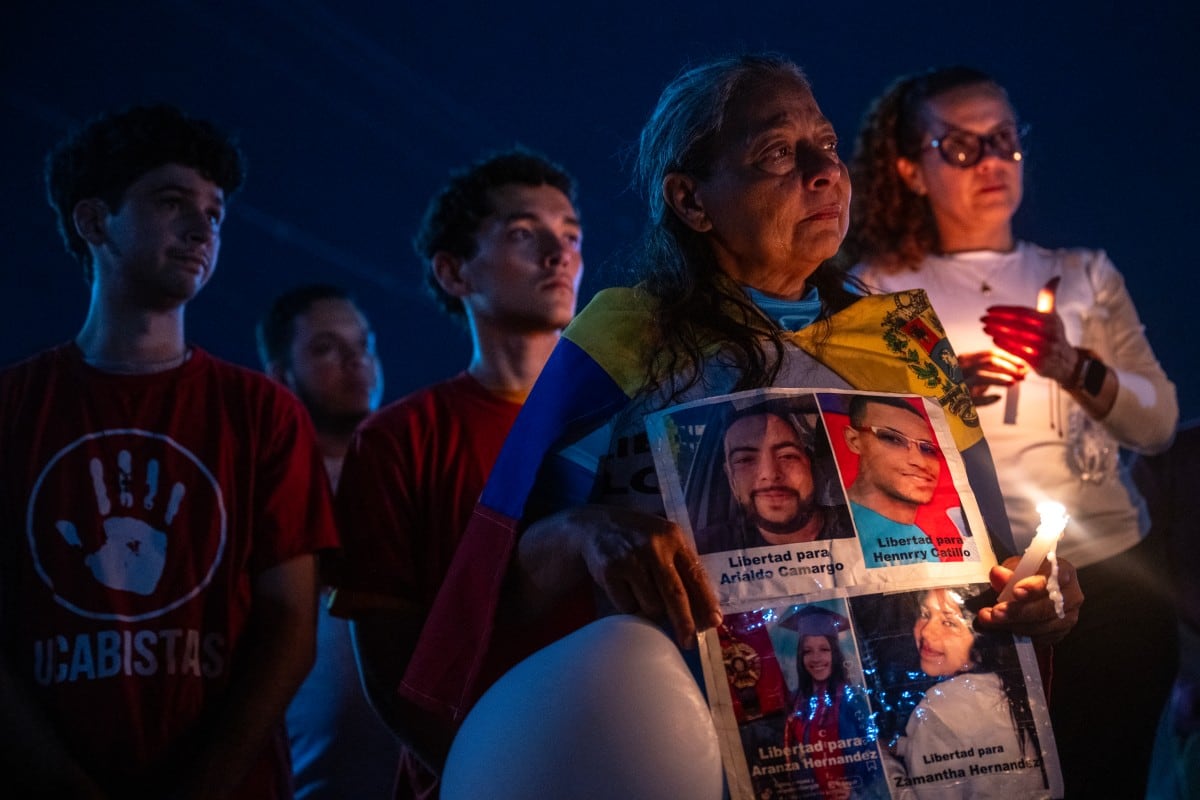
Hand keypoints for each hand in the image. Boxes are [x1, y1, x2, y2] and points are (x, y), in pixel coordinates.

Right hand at [567, 505, 722, 648]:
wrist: (596, 526)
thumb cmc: (639, 538)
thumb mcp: (664, 541)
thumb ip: (682, 566)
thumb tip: (703, 609)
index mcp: (673, 537)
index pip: (695, 574)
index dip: (706, 601)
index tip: (714, 622)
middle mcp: (653, 547)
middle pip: (674, 594)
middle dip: (684, 622)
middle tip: (689, 642)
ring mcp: (630, 559)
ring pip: (651, 605)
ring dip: (653, 611)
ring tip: (646, 596)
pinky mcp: (609, 572)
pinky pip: (628, 606)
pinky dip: (631, 607)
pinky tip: (628, 592)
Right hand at [957, 350, 1026, 406]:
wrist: (940, 400)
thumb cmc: (964, 385)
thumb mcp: (977, 374)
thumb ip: (997, 371)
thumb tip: (1023, 370)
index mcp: (966, 359)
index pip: (991, 353)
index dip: (1010, 358)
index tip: (1024, 365)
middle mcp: (960, 367)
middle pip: (988, 362)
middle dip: (1008, 367)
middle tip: (1022, 375)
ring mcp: (957, 382)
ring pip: (980, 375)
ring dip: (999, 378)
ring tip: (1013, 382)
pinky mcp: (956, 398)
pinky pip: (973, 398)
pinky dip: (986, 398)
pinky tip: (997, 397)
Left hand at [975, 556, 1082, 646]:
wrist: (1033, 590)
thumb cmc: (1026, 575)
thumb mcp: (1016, 568)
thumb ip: (1008, 572)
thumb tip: (997, 574)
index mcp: (1065, 571)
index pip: (1055, 578)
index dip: (1035, 586)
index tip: (1016, 592)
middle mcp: (1072, 595)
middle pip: (1048, 606)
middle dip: (1020, 611)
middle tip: (997, 612)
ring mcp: (1068, 616)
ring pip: (1044, 625)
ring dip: (1016, 625)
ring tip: (993, 621)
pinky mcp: (1061, 632)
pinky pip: (1042, 638)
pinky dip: (1022, 636)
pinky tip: (1005, 630)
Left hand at [980, 305, 1077, 384]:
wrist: (1065, 361)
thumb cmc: (1054, 333)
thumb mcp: (1053, 315)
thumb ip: (1049, 297)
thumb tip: (1056, 277)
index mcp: (1050, 320)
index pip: (1022, 312)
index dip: (1005, 310)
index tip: (989, 309)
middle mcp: (1048, 334)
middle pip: (1018, 325)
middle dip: (998, 321)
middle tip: (982, 318)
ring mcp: (1044, 349)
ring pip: (1017, 339)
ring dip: (998, 332)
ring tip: (985, 328)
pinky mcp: (1039, 362)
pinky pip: (1020, 352)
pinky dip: (1006, 346)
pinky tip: (994, 340)